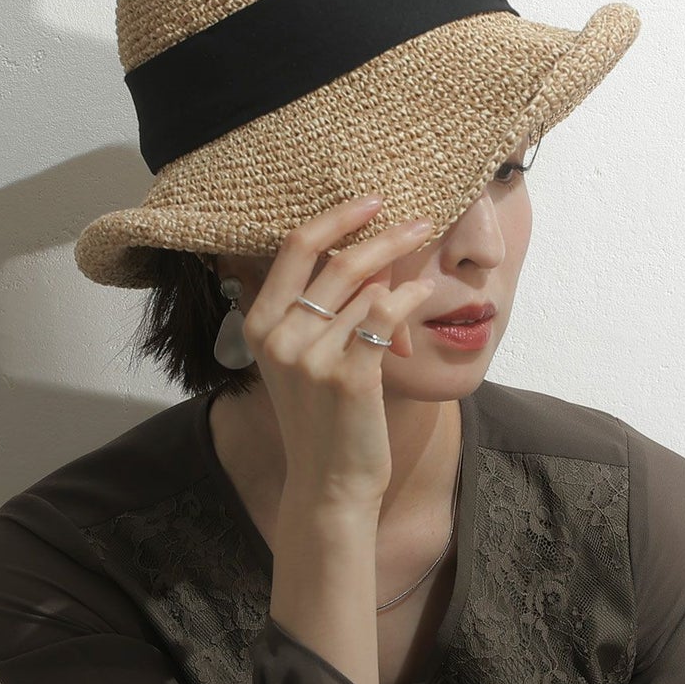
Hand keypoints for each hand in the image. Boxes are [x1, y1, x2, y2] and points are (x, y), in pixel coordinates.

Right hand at [240, 195, 435, 507]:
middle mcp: (279, 336)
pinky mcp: (349, 376)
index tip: (372, 201)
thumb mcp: (302, 358)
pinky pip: (388, 314)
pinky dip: (411, 298)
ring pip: (369, 291)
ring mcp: (311, 356)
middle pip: (339, 261)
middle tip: (421, 222)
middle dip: (385, 236)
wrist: (329, 482)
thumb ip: (319, 308)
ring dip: (402, 285)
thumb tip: (367, 253)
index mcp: (259, 324)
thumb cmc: (323, 419)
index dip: (337, 217)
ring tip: (422, 288)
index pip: (296, 247)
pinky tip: (425, 292)